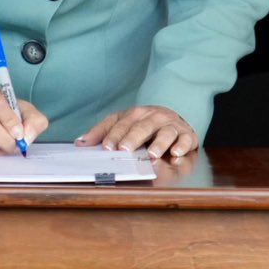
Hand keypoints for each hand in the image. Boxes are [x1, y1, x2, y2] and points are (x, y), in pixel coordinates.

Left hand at [79, 105, 197, 160]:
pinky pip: (186, 139)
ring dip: (159, 143)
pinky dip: (182, 146)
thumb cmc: (144, 124)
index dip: (114, 136)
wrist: (173, 118)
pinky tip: (176, 154)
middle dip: (133, 138)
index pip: (123, 124)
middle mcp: (154, 117)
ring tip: (152, 154)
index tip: (107, 147)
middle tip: (125, 149)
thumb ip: (103, 132)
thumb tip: (80, 143)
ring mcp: (171, 125)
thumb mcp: (122, 123)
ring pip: (166, 132)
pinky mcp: (187, 134)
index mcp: (136, 114)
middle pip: (143, 127)